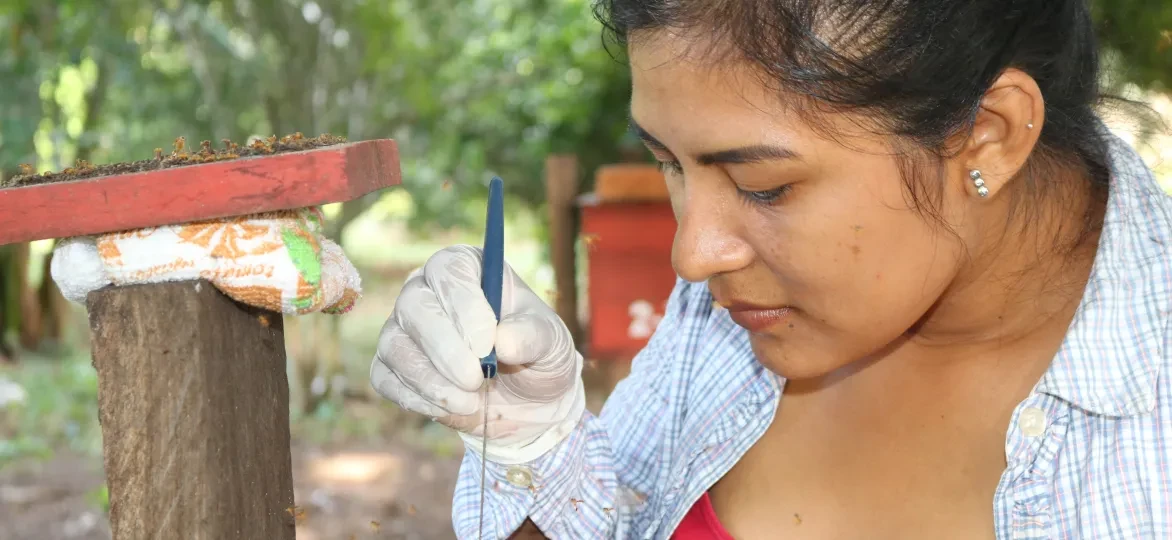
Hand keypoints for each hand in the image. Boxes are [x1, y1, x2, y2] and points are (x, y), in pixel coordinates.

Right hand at [370, 245, 584, 463]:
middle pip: (414, 304)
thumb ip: (534, 336)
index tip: (486, 343)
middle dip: (444, 347)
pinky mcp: (392, 366)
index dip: (463, 304)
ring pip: (396, 345)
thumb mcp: (553, 343)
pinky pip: (386, 378)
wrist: (526, 401)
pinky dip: (417, 398)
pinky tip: (452, 408)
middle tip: (475, 380)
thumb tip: (503, 342)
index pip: (450, 269)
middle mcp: (428, 290)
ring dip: (431, 379)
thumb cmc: (538, 356)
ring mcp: (405, 329)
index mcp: (469, 269)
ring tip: (471, 401)